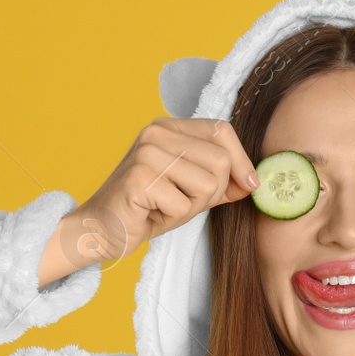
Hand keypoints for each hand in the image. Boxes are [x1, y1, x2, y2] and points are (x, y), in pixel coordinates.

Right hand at [63, 118, 259, 267]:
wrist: (101, 229)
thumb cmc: (147, 209)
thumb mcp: (190, 190)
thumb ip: (220, 181)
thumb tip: (253, 181)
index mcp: (168, 126)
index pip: (221, 130)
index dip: (241, 160)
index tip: (249, 185)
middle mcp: (156, 132)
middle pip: (220, 160)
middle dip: (212, 192)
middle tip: (183, 202)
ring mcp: (147, 153)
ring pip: (207, 183)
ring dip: (192, 206)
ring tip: (165, 206)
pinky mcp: (140, 178)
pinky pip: (184, 205)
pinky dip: (173, 217)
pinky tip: (151, 213)